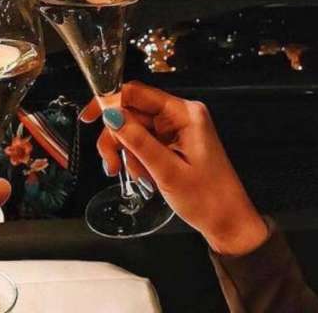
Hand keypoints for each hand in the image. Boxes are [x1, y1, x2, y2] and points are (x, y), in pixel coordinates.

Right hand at [82, 82, 267, 255]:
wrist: (228, 223)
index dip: (110, 102)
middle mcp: (179, 116)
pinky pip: (143, 143)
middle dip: (117, 139)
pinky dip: (136, 160)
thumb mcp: (167, 171)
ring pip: (133, 130)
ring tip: (132, 177)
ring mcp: (176, 130)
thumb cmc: (207, 199)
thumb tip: (110, 115)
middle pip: (131, 114)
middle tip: (112, 165)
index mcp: (184, 113)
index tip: (89, 119)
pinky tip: (143, 177)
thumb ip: (138, 141)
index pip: (138, 93)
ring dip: (126, 153)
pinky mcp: (172, 144)